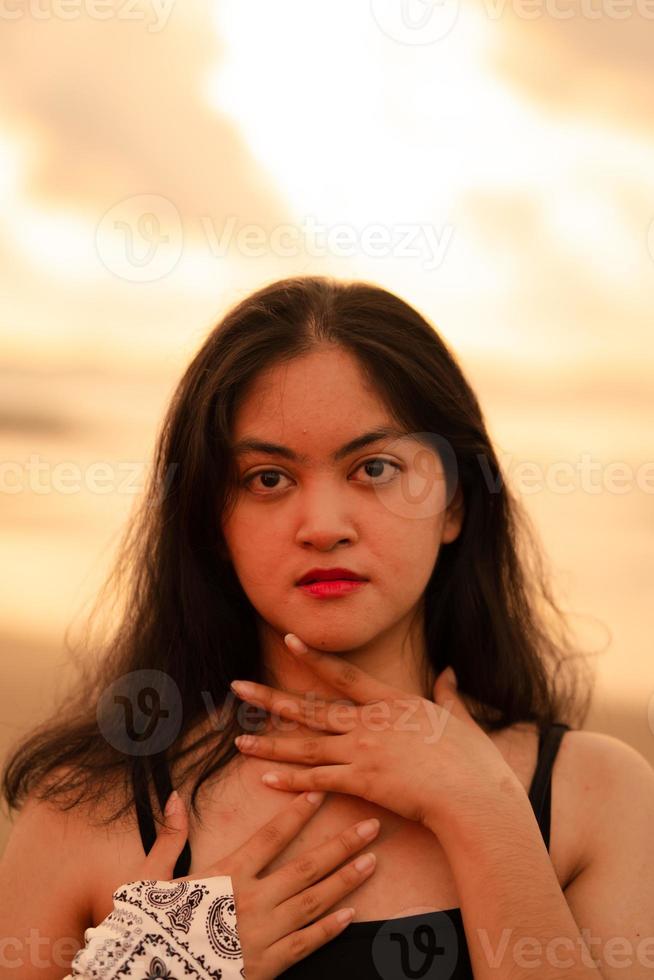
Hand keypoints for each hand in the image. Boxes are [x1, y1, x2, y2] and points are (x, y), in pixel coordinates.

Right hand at [138, 789, 380, 979]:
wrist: (148, 978)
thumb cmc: (148, 928)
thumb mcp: (151, 878)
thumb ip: (170, 837)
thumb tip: (174, 797)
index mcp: (227, 874)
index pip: (271, 836)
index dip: (297, 813)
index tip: (319, 793)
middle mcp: (252, 900)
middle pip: (307, 866)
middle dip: (342, 844)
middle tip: (371, 825)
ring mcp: (264, 934)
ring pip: (314, 902)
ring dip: (346, 880)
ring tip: (371, 861)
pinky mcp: (268, 965)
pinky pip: (306, 944)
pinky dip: (330, 928)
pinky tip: (352, 913)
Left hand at [230, 632, 518, 835]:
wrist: (474, 795)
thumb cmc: (472, 759)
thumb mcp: (459, 718)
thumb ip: (447, 694)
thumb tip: (448, 671)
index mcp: (392, 703)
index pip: (344, 675)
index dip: (314, 657)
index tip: (288, 640)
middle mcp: (370, 723)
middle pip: (311, 709)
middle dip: (270, 700)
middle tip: (238, 688)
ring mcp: (363, 752)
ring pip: (305, 746)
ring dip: (270, 745)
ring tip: (239, 742)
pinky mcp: (362, 783)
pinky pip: (318, 780)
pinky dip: (291, 780)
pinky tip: (265, 778)